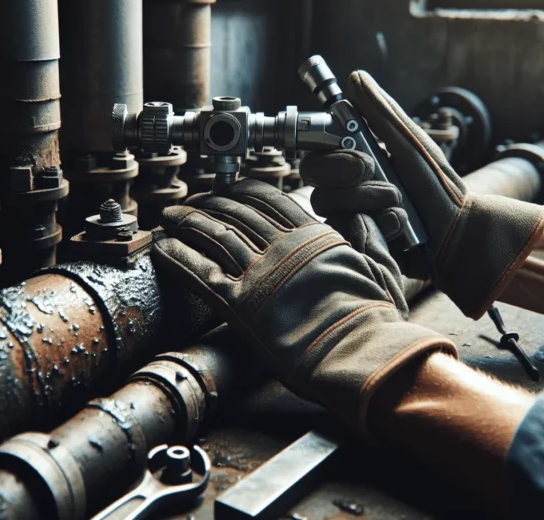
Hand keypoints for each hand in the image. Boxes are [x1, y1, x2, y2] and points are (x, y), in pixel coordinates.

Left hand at [151, 179, 456, 434]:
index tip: (230, 189)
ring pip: (213, 234)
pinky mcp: (238, 303)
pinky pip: (198, 271)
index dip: (244, 190)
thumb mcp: (381, 270)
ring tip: (169, 216)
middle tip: (192, 201)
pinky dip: (177, 255)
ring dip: (187, 221)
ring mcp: (258, 273)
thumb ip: (367, 241)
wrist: (359, 354)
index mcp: (314, 236)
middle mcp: (282, 247)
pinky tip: (163, 246)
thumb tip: (359, 219)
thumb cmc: (374, 322)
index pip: (271, 200)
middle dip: (209, 203)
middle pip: (236, 212)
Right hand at [301, 71, 543, 318]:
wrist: (459, 231)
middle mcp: (346, 189)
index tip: (362, 160)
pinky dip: (379, 226)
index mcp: (354, 160)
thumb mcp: (411, 143)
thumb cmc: (438, 184)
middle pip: (316, 184)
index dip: (330, 159)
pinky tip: (398, 226)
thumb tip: (355, 77)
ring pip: (330, 209)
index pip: (316, 157)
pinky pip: (348, 234)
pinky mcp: (358, 241)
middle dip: (352, 184)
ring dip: (369, 203)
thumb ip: (382, 113)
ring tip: (400, 205)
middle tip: (385, 183)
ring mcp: (350, 217)